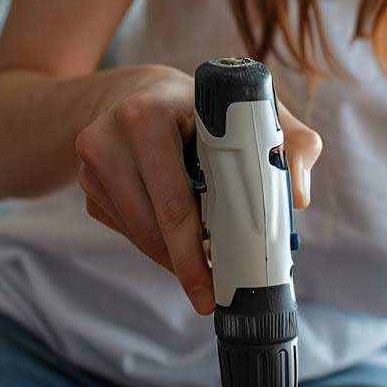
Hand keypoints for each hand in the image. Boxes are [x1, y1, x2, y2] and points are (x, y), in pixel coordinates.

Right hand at [74, 65, 322, 315]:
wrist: (136, 92)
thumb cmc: (201, 103)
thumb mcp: (251, 107)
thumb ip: (291, 141)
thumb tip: (299, 195)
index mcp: (146, 116)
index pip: (175, 200)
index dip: (198, 250)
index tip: (219, 283)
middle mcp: (108, 139)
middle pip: (153, 227)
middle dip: (187, 265)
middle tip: (212, 294)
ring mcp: (91, 165)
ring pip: (138, 235)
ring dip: (171, 258)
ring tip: (203, 268)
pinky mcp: (87, 185)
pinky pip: (125, 230)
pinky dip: (154, 243)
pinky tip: (176, 239)